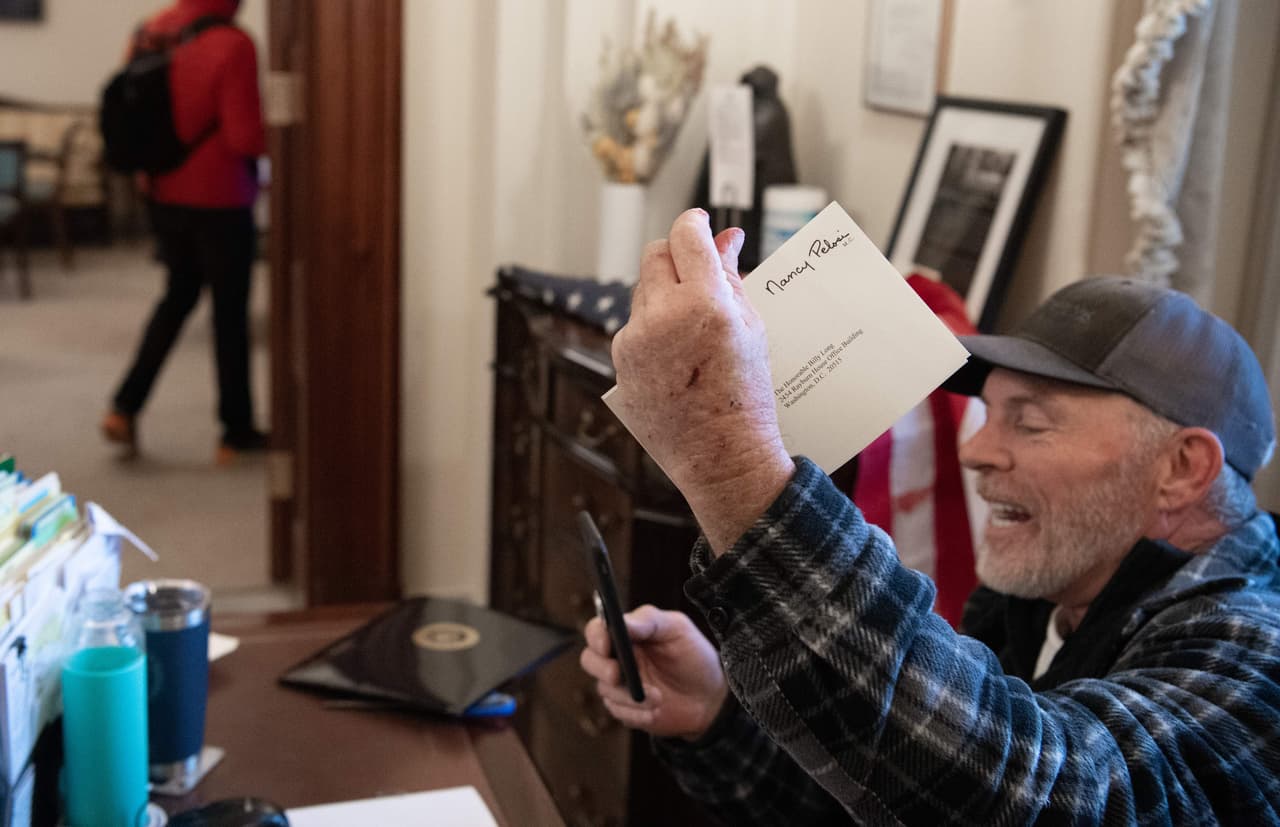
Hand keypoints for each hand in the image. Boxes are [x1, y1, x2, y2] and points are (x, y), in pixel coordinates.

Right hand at [579, 605, 727, 739]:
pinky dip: (637, 713)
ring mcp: (618, 685)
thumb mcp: (677, 629)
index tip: (606, 644)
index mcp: (626, 634)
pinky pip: (618, 713)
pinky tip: (657, 711)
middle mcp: (617, 658)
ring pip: (604, 690)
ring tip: (658, 698)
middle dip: (601, 668)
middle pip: (589, 660)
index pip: (597, 630)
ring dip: (629, 696)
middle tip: (617, 675)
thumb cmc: (693, 656)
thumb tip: (621, 622)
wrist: (710, 697)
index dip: (596, 636)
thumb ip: (649, 621)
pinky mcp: (624, 709)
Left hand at [611, 210, 794, 552]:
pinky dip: (653, 328)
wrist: (721, 455)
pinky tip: (676, 355)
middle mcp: (663, 317)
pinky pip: (635, 326)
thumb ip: (730, 277)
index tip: (700, 226)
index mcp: (705, 304)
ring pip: (643, 291)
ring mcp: (635, 340)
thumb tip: (726, 238)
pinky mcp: (620, 361)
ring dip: (664, 294)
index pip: (686, 237)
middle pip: (656, 255)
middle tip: (698, 271)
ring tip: (692, 328)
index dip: (694, 225)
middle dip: (676, 256)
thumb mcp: (750, 328)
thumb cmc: (745, 396)